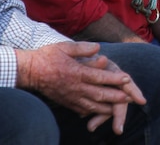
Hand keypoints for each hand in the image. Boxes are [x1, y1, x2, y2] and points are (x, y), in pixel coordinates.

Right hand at [15, 42, 145, 135]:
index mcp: (77, 72)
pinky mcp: (65, 102)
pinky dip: (92, 111)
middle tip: (129, 98)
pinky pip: (81, 109)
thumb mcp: (65, 47)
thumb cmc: (48, 56)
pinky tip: (99, 112)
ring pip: (91, 105)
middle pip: (99, 94)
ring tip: (119, 109)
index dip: (114, 78)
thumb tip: (99, 48)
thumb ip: (83, 48)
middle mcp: (75, 87)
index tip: (127, 79)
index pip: (100, 77)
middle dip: (115, 97)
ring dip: (106, 107)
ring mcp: (70, 96)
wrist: (30, 71)